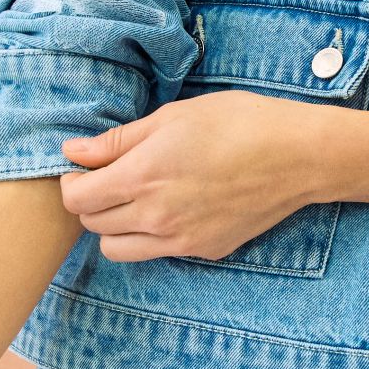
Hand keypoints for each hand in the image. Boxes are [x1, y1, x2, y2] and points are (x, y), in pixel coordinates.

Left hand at [58, 90, 331, 262]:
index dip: (72, 183)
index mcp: (142, 176)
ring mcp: (179, 240)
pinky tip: (175, 207)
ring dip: (115, 225)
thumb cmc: (238, 122)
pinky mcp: (203, 251)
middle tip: (112, 177)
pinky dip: (151, 236)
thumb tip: (74, 151)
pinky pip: (156, 252)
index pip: (77, 199)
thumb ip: (119, 139)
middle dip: (92, 201)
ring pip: (117, 249)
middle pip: (93, 224)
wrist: (297, 155)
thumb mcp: (174, 116)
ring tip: (138, 197)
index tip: (84, 168)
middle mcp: (154, 216)